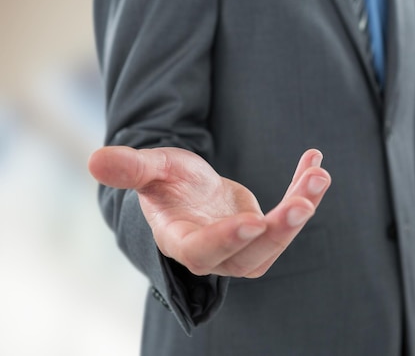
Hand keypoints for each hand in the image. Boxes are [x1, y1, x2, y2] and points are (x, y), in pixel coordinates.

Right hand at [88, 146, 330, 277]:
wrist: (188, 191)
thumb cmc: (166, 183)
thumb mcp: (151, 169)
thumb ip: (131, 168)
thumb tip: (95, 159)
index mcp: (183, 240)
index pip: (204, 252)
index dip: (226, 240)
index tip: (253, 222)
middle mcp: (217, 251)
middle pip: (252, 255)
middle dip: (280, 230)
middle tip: (303, 202)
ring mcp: (244, 245)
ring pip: (277, 240)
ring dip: (301, 209)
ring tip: (318, 175)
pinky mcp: (264, 230)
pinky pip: (289, 214)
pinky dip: (303, 189)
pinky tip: (314, 161)